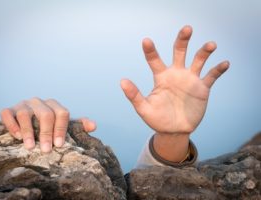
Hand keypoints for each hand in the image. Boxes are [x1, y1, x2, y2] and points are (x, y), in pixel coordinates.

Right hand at [0, 98, 95, 152]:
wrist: (26, 121)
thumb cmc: (49, 126)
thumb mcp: (63, 125)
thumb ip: (78, 126)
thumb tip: (93, 126)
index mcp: (53, 105)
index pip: (62, 113)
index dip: (62, 129)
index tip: (60, 145)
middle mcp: (39, 102)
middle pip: (46, 114)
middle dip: (47, 133)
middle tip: (46, 150)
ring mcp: (23, 105)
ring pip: (25, 114)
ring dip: (28, 132)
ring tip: (30, 147)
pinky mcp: (9, 110)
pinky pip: (7, 113)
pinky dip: (11, 124)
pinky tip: (16, 137)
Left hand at [121, 25, 228, 160]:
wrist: (174, 131)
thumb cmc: (157, 119)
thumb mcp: (144, 108)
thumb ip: (134, 95)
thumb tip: (122, 81)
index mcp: (161, 77)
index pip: (155, 60)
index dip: (150, 50)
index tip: (146, 41)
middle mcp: (176, 74)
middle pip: (179, 51)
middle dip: (183, 40)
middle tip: (187, 29)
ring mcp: (190, 80)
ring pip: (198, 60)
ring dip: (205, 51)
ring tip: (210, 45)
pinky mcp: (202, 88)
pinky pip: (212, 76)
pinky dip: (218, 69)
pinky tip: (224, 63)